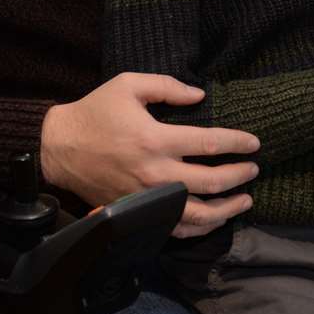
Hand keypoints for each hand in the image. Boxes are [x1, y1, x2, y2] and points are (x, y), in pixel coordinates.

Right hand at [40, 73, 259, 237]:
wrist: (59, 147)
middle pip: (212, 181)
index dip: (237, 143)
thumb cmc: (95, 112)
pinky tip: (214, 218)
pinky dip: (201, 227)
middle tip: (253, 169)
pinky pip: (177, 228)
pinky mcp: (138, 213)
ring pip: (200, 214)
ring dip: (228, 208)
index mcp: (154, 139)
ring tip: (244, 199)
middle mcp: (155, 173)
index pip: (209, 144)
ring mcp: (147, 198)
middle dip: (240, 175)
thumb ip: (167, 87)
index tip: (254, 143)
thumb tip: (200, 96)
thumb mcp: (128, 85)